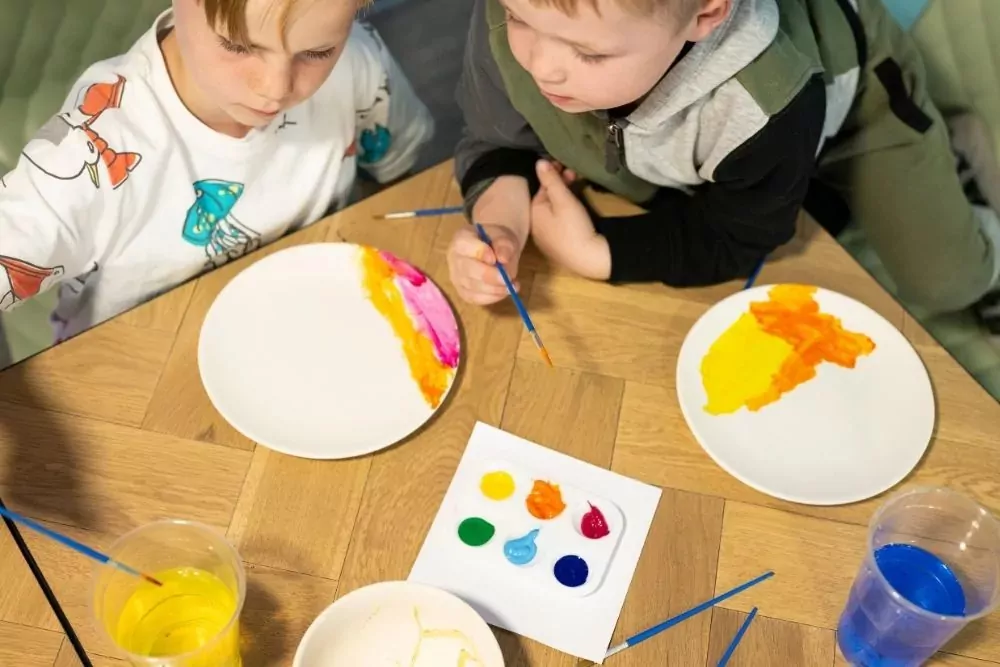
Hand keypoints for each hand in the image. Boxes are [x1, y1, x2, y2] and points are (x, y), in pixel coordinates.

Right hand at [447, 223, 523, 304]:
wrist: (496, 250)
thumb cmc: (497, 241)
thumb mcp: (504, 236)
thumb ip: (504, 245)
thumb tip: (503, 259)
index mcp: (461, 239)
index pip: (466, 246)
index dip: (481, 253)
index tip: (496, 259)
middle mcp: (454, 259)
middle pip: (468, 270)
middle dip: (490, 277)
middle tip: (508, 279)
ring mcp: (456, 277)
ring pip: (472, 287)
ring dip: (495, 289)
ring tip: (512, 285)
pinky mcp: (463, 292)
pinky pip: (476, 299)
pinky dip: (493, 297)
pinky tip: (505, 291)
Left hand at [530, 160, 610, 279]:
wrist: (589, 258)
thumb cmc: (573, 226)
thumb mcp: (563, 199)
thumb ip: (551, 180)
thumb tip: (538, 161)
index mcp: (533, 213)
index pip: (541, 187)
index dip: (553, 174)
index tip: (566, 165)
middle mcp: (535, 226)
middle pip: (546, 199)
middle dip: (560, 184)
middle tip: (575, 174)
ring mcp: (546, 237)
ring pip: (553, 210)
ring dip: (564, 196)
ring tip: (578, 187)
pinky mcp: (558, 245)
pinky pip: (558, 222)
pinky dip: (565, 211)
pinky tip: (575, 209)